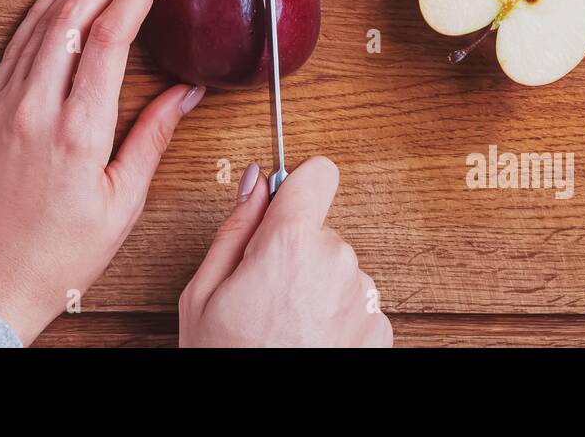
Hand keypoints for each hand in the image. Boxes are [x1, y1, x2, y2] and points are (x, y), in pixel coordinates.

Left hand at [0, 0, 204, 344]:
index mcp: (78, 131)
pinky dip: (41, 8)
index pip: (111, 36)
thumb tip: (185, 92)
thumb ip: (153, 138)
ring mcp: (6, 105)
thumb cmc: (58, 255)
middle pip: (76, 14)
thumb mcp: (122, 204)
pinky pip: (17, 44)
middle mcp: (37, 108)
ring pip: (44, 21)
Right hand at [178, 156, 391, 347]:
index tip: (284, 204)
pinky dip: (335, 317)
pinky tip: (307, 342)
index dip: (297, 186)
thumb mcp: (204, 292)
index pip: (316, 173)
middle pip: (321, 229)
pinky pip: (356, 302)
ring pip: (339, 268)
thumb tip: (255, 181)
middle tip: (264, 293)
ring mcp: (364, 297)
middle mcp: (337, 262)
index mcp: (290, 243)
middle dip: (296, 251)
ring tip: (285, 326)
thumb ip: (236, 228)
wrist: (263, 429)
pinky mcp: (380, 329)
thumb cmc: (224, 359)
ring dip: (317, 287)